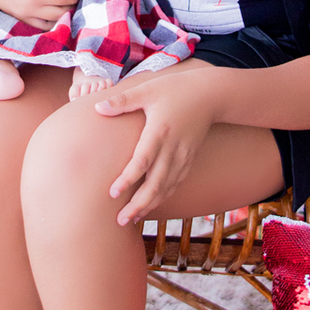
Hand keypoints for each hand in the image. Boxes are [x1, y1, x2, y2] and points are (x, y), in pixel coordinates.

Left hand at [94, 67, 222, 225]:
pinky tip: (152, 204)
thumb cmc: (176, 89)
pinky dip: (164, 196)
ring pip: (167, 187)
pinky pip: (176, 182)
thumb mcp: (147, 89)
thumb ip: (123, 101)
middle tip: (121, 220)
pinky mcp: (189, 158)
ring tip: (133, 218)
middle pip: (156, 184)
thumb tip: (98, 108)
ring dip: (150, 205)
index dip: (128, 180)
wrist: (211, 94)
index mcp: (159, 131)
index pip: (143, 162)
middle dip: (139, 204)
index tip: (113, 193)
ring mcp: (183, 155)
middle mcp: (173, 148)